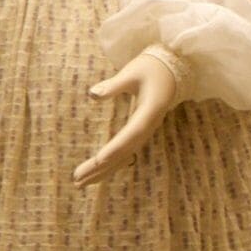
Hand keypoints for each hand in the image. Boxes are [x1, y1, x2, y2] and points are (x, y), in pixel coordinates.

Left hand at [73, 47, 181, 184]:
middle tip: (77, 179)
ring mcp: (144, 131)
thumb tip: (92, 94)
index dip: (116, 148)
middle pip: (125, 151)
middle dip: (101, 167)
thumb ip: (114, 85)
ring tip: (79, 182)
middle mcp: (148, 126)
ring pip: (124, 156)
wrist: (173, 70)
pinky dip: (110, 163)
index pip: (131, 133)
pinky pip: (125, 152)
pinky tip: (95, 173)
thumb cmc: (151, 68)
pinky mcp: (139, 132)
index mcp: (149, 112)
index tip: (99, 160)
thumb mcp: (133, 72)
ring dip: (102, 170)